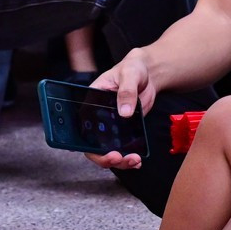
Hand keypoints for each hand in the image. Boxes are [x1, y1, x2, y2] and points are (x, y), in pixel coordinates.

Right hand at [83, 51, 154, 170]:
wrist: (148, 73)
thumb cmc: (132, 68)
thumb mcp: (129, 74)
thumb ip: (126, 91)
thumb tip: (124, 113)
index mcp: (92, 102)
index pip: (82, 127)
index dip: (88, 143)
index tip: (102, 150)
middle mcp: (98, 117)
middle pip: (94, 145)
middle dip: (105, 157)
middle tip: (119, 158)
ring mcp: (111, 126)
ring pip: (108, 150)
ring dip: (119, 161)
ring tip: (134, 160)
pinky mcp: (125, 130)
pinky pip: (123, 148)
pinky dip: (129, 157)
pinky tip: (137, 160)